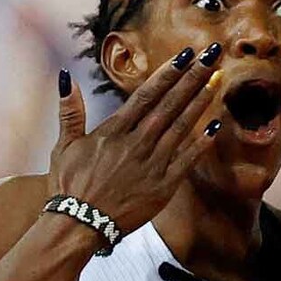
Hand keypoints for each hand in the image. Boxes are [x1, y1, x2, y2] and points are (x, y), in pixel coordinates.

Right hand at [48, 43, 223, 235]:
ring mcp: (152, 164)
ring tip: (217, 81)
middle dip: (192, 78)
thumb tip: (67, 77)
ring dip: (200, 103)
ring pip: (181, 127)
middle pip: (170, 105)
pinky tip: (216, 126)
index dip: (168, 73)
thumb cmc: (69, 186)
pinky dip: (202, 143)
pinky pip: (187, 160)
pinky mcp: (163, 187)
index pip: (147, 95)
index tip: (186, 55)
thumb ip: (70, 111)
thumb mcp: (64, 146)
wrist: (78, 226)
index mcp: (114, 131)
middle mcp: (136, 143)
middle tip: (211, 57)